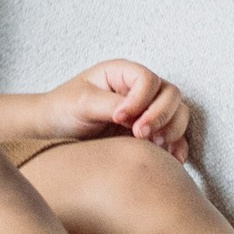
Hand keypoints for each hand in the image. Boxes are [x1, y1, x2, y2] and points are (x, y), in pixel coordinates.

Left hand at [38, 59, 191, 159]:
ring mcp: (148, 111)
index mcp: (123, 74)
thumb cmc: (64, 108)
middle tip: (139, 134)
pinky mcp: (150, 132)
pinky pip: (175, 137)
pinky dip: (176, 147)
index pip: (149, 79)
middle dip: (160, 116)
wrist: (54, 130)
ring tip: (152, 146)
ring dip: (171, 130)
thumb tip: (132, 113)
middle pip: (171, 95)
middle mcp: (140, 90)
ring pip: (178, 114)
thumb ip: (108, 104)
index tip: (120, 118)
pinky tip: (170, 160)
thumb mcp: (81, 103)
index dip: (141, 99)